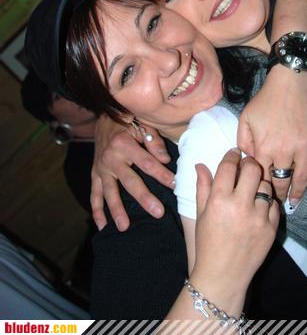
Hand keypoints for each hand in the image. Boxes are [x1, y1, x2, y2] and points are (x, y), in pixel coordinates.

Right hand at [91, 115, 175, 230]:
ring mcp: (101, 168)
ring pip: (109, 192)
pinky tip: (103, 225)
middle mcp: (110, 158)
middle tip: (158, 212)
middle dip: (144, 198)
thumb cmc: (128, 121)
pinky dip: (97, 211)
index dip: (162, 174)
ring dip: (116, 210)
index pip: (147, 163)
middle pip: (130, 182)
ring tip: (124, 227)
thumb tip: (165, 159)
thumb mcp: (142, 124)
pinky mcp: (95, 174)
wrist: (103, 117)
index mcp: (124, 144)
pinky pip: (94, 194)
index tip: (175, 185)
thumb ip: (153, 141)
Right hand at [191, 149, 277, 306]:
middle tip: (246, 165)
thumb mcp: (201, 214)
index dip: (232, 156)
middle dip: (249, 163)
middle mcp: (240, 206)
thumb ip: (203, 187)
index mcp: (219, 201)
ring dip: (259, 183)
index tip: (234, 153)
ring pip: (266, 185)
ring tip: (252, 188)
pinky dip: (268, 203)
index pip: (229, 166)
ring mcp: (258, 218)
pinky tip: (259, 206)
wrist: (223, 276)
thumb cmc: (208, 244)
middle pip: (253, 169)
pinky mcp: (272, 229)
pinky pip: (275, 205)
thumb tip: (200, 164)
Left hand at [237, 65, 306, 203]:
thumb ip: (243, 140)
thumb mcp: (245, 117)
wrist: (291, 82)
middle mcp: (285, 151)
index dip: (258, 185)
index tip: (256, 194)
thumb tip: (247, 160)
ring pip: (302, 178)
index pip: (261, 175)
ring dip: (298, 193)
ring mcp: (304, 148)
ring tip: (293, 204)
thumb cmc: (266, 99)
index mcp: (265, 147)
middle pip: (281, 180)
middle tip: (273, 204)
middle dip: (277, 194)